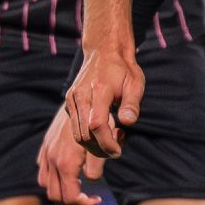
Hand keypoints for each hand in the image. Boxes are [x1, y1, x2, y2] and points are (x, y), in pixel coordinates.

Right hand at [37, 106, 105, 204]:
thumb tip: (94, 179)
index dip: (84, 203)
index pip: (69, 197)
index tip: (98, 199)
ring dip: (62, 190)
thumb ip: (98, 161)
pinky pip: (43, 170)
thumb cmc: (101, 114)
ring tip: (81, 186)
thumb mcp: (105, 141)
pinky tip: (72, 173)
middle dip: (73, 201)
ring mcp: (46, 152)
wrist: (88, 90)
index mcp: (66, 161)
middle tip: (91, 197)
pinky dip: (55, 178)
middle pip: (56, 197)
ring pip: (47, 185)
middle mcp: (52, 158)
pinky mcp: (46, 145)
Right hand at [66, 40, 144, 158]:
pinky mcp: (69, 103)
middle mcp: (80, 96)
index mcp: (98, 91)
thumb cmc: (124, 70)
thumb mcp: (135, 84)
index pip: (97, 125)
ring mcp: (72, 100)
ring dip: (94, 145)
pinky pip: (75, 128)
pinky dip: (88, 137)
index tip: (118, 152)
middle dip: (101, 149)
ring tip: (113, 136)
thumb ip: (131, 104)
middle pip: (85, 135)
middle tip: (119, 146)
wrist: (104, 52)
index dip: (107, 143)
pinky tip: (104, 130)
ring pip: (78, 135)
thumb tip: (128, 122)